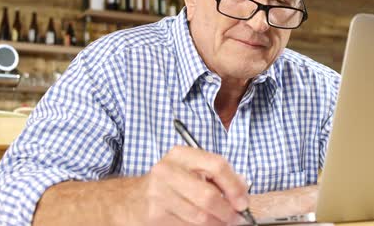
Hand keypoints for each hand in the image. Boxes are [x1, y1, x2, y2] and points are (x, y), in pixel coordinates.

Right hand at [129, 146, 248, 225]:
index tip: (243, 202)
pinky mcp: (155, 216)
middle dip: (228, 212)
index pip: (217, 165)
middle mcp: (167, 171)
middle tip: (237, 218)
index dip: (235, 186)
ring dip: (217, 224)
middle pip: (208, 196)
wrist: (130, 199)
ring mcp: (159, 195)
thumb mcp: (189, 169)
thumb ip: (216, 175)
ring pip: (199, 217)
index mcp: (181, 155)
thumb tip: (242, 188)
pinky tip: (205, 225)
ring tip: (223, 223)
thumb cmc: (168, 182)